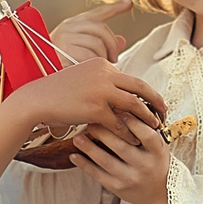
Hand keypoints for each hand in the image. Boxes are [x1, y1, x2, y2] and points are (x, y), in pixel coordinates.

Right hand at [8, 58, 165, 133]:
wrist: (38, 98)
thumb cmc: (58, 91)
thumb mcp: (82, 77)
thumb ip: (101, 81)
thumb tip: (119, 93)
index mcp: (102, 63)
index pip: (130, 78)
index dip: (144, 90)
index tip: (153, 100)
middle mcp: (104, 73)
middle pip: (139, 87)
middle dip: (155, 100)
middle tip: (164, 111)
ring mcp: (101, 90)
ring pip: (133, 104)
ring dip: (146, 117)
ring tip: (154, 127)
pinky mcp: (95, 108)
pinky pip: (119, 122)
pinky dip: (128, 132)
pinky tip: (134, 140)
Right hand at [50, 0, 131, 65]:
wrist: (38, 75)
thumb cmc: (61, 63)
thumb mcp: (82, 50)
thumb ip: (103, 44)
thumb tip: (122, 41)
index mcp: (74, 23)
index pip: (98, 13)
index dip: (115, 8)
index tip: (129, 4)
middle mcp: (69, 27)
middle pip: (101, 30)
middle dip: (112, 46)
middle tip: (114, 59)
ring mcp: (65, 38)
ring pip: (97, 44)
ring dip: (103, 58)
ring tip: (99, 67)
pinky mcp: (63, 51)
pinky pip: (89, 57)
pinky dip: (93, 65)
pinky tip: (90, 72)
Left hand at [71, 113, 173, 203]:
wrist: (158, 193)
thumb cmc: (154, 161)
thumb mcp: (157, 145)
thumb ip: (144, 129)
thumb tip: (123, 105)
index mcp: (157, 152)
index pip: (145, 134)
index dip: (131, 121)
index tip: (115, 108)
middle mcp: (145, 166)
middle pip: (122, 146)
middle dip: (104, 131)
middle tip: (90, 120)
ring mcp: (130, 178)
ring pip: (106, 161)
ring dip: (89, 148)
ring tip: (77, 137)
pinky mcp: (117, 188)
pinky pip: (98, 175)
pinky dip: (84, 165)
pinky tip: (74, 156)